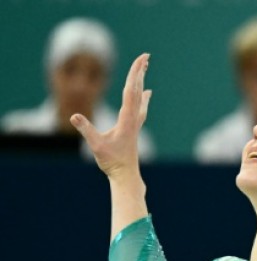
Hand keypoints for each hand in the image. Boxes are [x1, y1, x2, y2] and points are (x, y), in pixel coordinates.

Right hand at [70, 53, 151, 176]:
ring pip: (139, 97)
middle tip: (146, 56)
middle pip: (137, 90)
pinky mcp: (133, 128)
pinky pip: (139, 107)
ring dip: (141, 81)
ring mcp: (134, 123)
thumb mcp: (96, 145)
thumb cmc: (112, 161)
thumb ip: (86, 130)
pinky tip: (147, 94)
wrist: (126, 175)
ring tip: (146, 68)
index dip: (134, 75)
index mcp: (126, 119)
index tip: (141, 61)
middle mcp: (133, 118)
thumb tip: (74, 116)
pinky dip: (143, 97)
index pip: (130, 91)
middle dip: (140, 72)